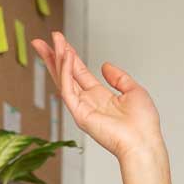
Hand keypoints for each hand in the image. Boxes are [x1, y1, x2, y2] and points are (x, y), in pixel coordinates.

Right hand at [30, 32, 165, 161]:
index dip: (69, 57)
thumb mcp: (134, 91)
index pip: (79, 73)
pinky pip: (67, 89)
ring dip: (57, 60)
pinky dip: (65, 72)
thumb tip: (105, 66)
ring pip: (63, 80)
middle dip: (53, 57)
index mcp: (100, 96)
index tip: (60, 42)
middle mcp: (88, 101)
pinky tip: (65, 56)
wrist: (143, 142)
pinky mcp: (79, 114)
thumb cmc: (143, 124)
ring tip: (53, 42)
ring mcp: (82, 108)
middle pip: (65, 75)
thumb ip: (119, 77)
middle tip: (41, 41)